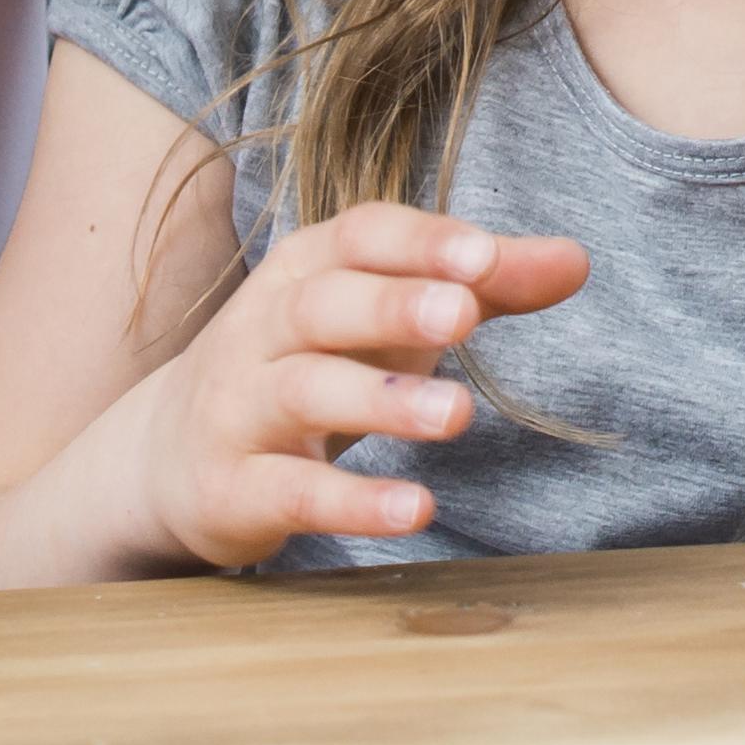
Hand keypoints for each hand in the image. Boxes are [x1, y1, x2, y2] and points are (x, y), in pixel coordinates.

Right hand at [130, 204, 597, 571]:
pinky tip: (416, 508)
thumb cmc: (309, 365)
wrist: (168, 457)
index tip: (484, 255)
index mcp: (303, 271)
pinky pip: (291, 491)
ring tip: (458, 414)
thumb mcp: (387, 319)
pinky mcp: (233, 489)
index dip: (419, 242)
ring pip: (304, 393)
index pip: (358, 237)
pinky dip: (352, 501)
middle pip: (322, 306)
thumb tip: (576, 258)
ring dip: (381, 401)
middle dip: (393, 305)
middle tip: (465, 313)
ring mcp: (238, 409)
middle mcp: (261, 330)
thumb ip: (480, 287)